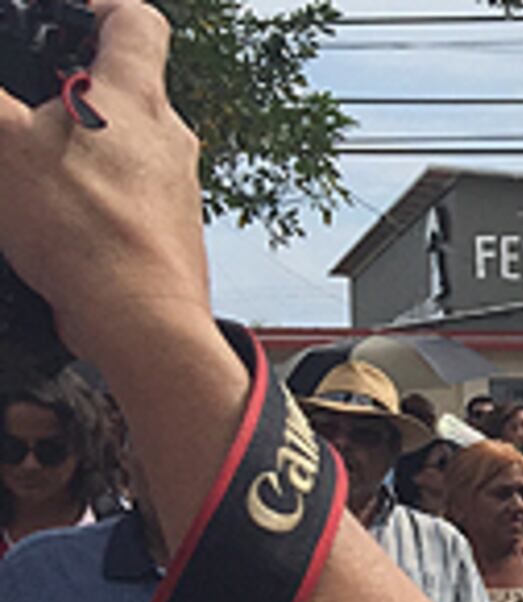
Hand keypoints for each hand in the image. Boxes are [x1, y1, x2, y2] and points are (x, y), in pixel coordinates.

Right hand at [0, 0, 212, 364]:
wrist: (139, 319)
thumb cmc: (84, 229)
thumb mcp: (0, 143)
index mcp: (136, 95)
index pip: (134, 20)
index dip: (99, 6)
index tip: (64, 15)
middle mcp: (169, 136)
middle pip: (125, 86)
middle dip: (70, 87)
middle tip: (26, 101)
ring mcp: (175, 185)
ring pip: (125, 144)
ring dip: (79, 145)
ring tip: (32, 163)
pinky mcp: (167, 229)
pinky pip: (126, 193)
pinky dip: (91, 192)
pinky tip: (56, 213)